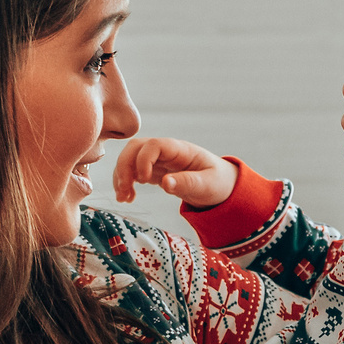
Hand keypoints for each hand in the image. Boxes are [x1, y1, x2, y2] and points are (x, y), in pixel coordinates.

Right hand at [115, 137, 236, 207]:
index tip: (144, 180)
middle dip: (124, 167)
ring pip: (130, 159)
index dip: (143, 159)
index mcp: (180, 150)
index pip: (154, 145)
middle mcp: (166, 152)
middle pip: (136, 148)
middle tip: (123, 190)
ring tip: (123, 198)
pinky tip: (128, 198)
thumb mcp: (208, 185)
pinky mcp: (155, 172)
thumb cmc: (218, 182)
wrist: (222, 186)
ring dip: (121, 176)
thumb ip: (188, 183)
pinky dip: (126, 183)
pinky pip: (134, 172)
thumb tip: (166, 183)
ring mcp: (159, 161)